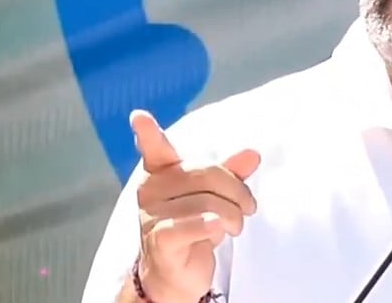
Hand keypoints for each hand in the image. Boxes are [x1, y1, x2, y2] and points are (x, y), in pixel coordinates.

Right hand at [130, 110, 260, 302]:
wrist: (177, 275)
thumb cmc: (195, 227)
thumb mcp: (216, 196)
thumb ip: (231, 173)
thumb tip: (253, 153)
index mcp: (163, 173)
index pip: (156, 149)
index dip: (148, 134)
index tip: (139, 117)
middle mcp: (151, 191)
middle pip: (206, 174)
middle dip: (237, 190)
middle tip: (249, 207)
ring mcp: (152, 217)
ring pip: (208, 203)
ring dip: (234, 216)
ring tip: (235, 226)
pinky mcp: (160, 241)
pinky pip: (195, 225)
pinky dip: (213, 226)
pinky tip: (219, 231)